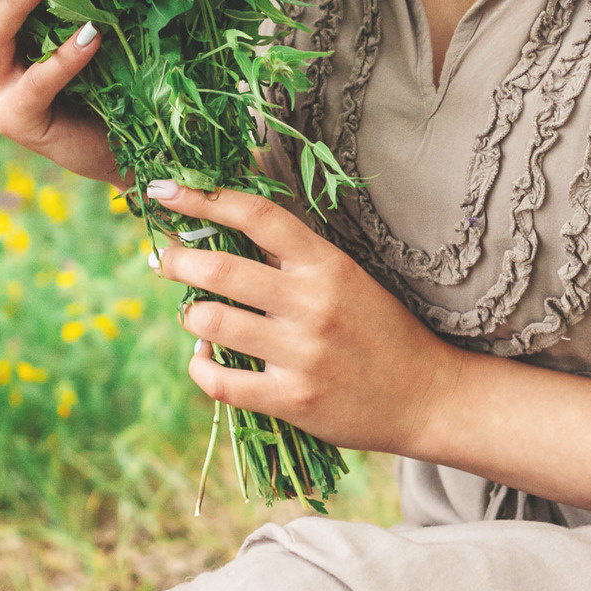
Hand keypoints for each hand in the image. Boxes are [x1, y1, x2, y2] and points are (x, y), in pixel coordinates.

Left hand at [146, 180, 463, 455]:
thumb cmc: (383, 331)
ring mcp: (301, 353)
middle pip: (221, 270)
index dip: (205, 199)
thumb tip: (232, 233)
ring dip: (190, 316)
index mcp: (327, 265)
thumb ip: (297, 261)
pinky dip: (200, 368)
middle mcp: (311, 303)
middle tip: (162, 258)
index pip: (258, 216)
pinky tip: (204, 361)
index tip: (168, 190)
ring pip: (212, 324)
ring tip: (192, 314)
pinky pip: (221, 382)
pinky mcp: (292, 399)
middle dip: (177, 260)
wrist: (427, 395)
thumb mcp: (350, 280)